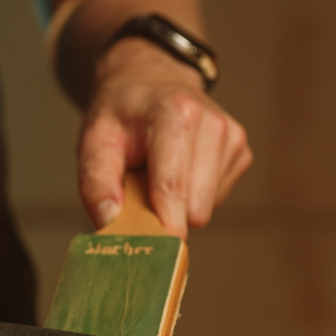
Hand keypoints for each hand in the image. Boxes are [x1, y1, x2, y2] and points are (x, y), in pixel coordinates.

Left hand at [78, 38, 251, 235]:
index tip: (156, 254)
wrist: (148, 80)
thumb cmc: (121, 113)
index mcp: (174, 114)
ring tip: (158, 171)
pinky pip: (216, 198)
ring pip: (207, 207)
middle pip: (194, 205)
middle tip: (139, 190)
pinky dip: (193, 193)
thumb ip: (96, 182)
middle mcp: (212, 123)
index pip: (173, 186)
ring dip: (178, 201)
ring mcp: (232, 137)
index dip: (164, 226)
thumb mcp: (93, 139)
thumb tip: (109, 222)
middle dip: (164, 211)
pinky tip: (179, 168)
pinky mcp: (241, 151)